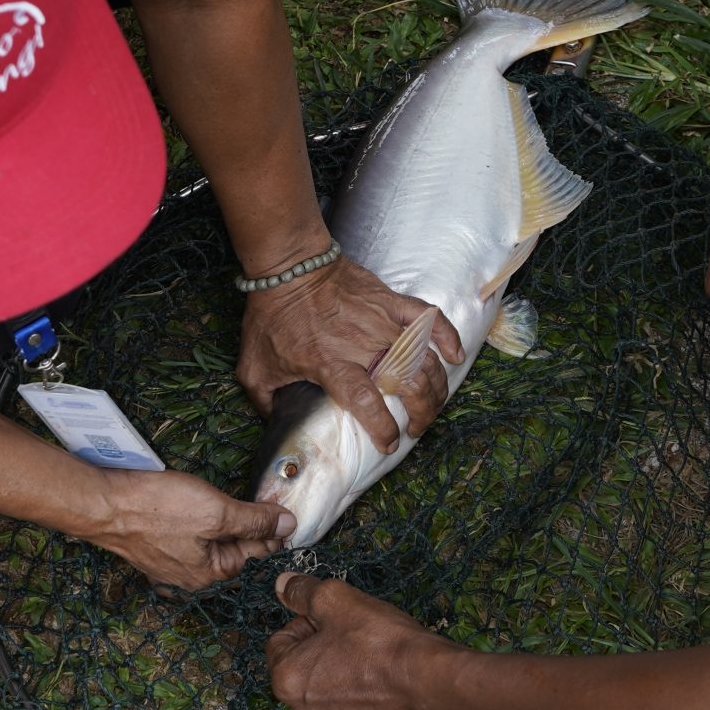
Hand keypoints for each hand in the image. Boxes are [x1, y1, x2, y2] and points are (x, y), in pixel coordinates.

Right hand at [78, 467, 294, 589]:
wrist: (103, 504)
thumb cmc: (157, 509)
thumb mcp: (217, 512)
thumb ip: (254, 520)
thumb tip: (289, 526)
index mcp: (209, 573)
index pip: (254, 551)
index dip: (272, 529)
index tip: (283, 512)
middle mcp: (188, 577)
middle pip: (230, 549)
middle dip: (246, 527)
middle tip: (263, 503)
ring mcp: (166, 564)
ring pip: (206, 543)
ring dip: (220, 523)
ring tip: (229, 502)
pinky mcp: (150, 547)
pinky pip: (184, 539)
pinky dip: (195, 524)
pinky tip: (194, 508)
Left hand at [239, 257, 464, 453]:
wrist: (290, 266)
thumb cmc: (272, 315)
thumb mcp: (254, 367)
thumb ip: (265, 401)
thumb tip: (275, 422)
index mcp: (332, 364)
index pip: (368, 403)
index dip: (383, 429)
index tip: (389, 443)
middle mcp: (363, 345)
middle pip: (408, 383)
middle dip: (421, 412)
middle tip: (416, 427)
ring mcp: (382, 321)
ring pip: (423, 358)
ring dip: (435, 385)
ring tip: (433, 402)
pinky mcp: (391, 302)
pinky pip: (428, 318)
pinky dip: (446, 336)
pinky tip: (455, 355)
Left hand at [266, 571, 463, 709]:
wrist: (429, 681)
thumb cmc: (378, 640)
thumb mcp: (335, 600)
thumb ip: (302, 591)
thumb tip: (282, 584)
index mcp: (286, 680)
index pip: (280, 640)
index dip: (307, 621)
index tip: (335, 618)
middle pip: (300, 666)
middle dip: (320, 646)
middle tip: (352, 632)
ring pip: (324, 686)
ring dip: (338, 668)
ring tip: (369, 653)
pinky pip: (347, 704)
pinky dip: (357, 689)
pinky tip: (381, 675)